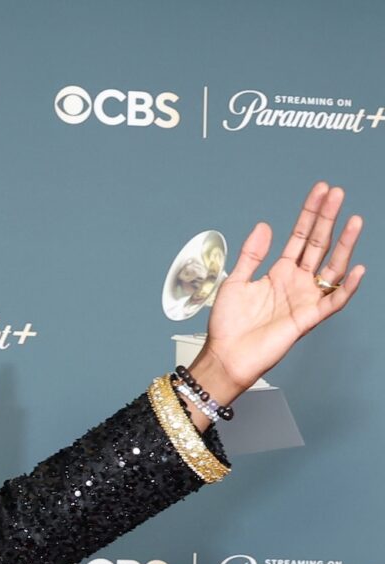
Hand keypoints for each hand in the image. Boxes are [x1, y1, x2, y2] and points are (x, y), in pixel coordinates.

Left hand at [200, 181, 364, 394]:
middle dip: (328, 219)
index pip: (300, 237)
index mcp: (279, 272)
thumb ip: (251, 255)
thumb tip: (265, 226)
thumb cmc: (227, 325)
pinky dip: (346, 287)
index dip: (310, 214)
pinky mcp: (308, 318)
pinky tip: (356, 269)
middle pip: (319, 245)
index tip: (320, 190)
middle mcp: (297, 282)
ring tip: (355, 221)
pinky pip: (333, 301)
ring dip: (345, 245)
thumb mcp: (235, 282)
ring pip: (332, 267)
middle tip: (337, 193)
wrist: (225, 355)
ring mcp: (305, 299)